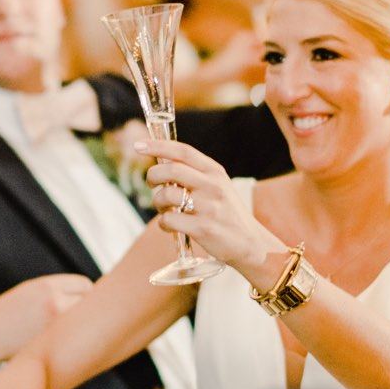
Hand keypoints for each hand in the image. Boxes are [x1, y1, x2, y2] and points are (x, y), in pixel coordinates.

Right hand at [0, 273, 92, 367]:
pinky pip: (74, 340)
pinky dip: (73, 341)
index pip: (84, 285)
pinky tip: (64, 344)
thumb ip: (57, 290)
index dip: (83, 294)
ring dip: (81, 326)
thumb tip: (87, 296)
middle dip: (85, 309)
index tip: (78, 302)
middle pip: (89, 303)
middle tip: (76, 319)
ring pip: (84, 323)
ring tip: (69, 332)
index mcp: (46, 286)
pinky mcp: (53, 345)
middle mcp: (54, 302)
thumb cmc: (7, 315)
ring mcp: (55, 325)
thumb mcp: (29, 291)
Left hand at [138, 137, 275, 270]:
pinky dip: (163, 223)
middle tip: (151, 184)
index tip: (139, 145)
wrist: (250, 243)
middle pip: (171, 170)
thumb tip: (163, 164)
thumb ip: (196, 175)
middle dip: (152, 176)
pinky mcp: (202, 228)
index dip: (158, 146)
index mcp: (215, 172)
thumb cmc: (228, 214)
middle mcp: (212, 186)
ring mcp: (208, 207)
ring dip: (157, 202)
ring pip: (166, 195)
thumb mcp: (219, 186)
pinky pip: (169, 220)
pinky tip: (170, 226)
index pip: (183, 151)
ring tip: (163, 209)